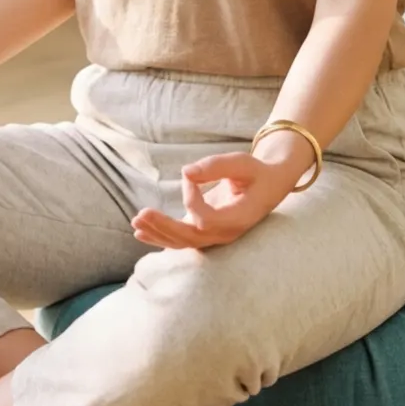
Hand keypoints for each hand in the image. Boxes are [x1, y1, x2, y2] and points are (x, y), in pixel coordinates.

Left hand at [131, 148, 304, 250]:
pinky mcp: (205, 231)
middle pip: (190, 238)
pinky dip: (161, 237)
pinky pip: (182, 240)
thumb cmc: (256, 173)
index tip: (190, 176)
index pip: (206, 218)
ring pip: (183, 243)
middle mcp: (226, 233)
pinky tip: (141, 232)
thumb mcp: (242, 162)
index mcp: (239, 218)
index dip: (191, 197)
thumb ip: (216, 166)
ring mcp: (216, 236)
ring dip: (158, 233)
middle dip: (164, 227)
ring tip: (136, 222)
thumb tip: (186, 172)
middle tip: (141, 215)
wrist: (269, 186)